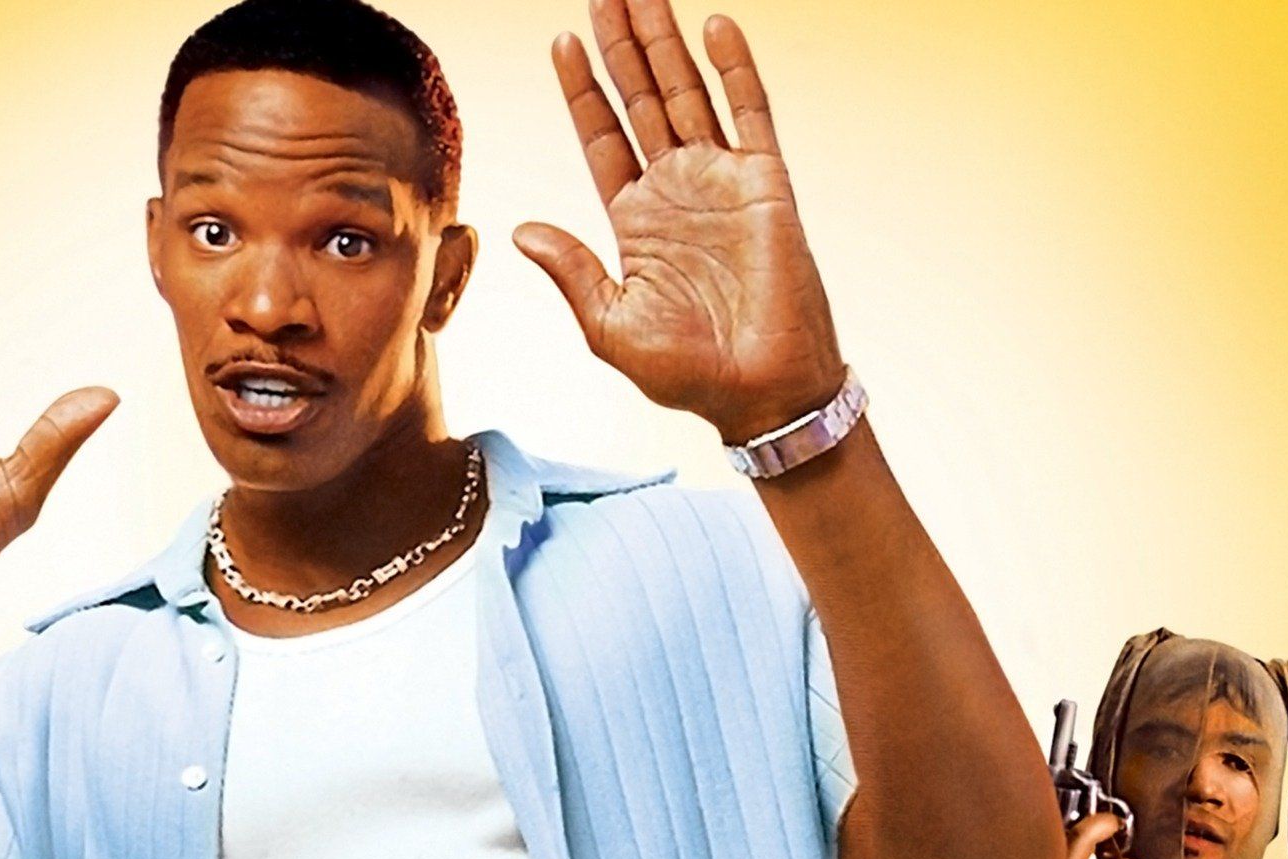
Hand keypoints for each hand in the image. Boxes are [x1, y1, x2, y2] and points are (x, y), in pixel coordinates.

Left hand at [515, 1, 842, 442]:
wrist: (759, 394)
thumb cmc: (688, 373)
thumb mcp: (608, 325)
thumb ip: (570, 271)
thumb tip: (522, 229)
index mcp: (634, 219)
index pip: (602, 136)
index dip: (582, 89)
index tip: (562, 41)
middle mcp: (676, 189)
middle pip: (640, 98)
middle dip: (620, 45)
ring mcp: (721, 181)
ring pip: (687, 92)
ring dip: (665, 42)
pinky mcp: (765, 185)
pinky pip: (749, 113)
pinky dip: (734, 69)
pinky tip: (714, 26)